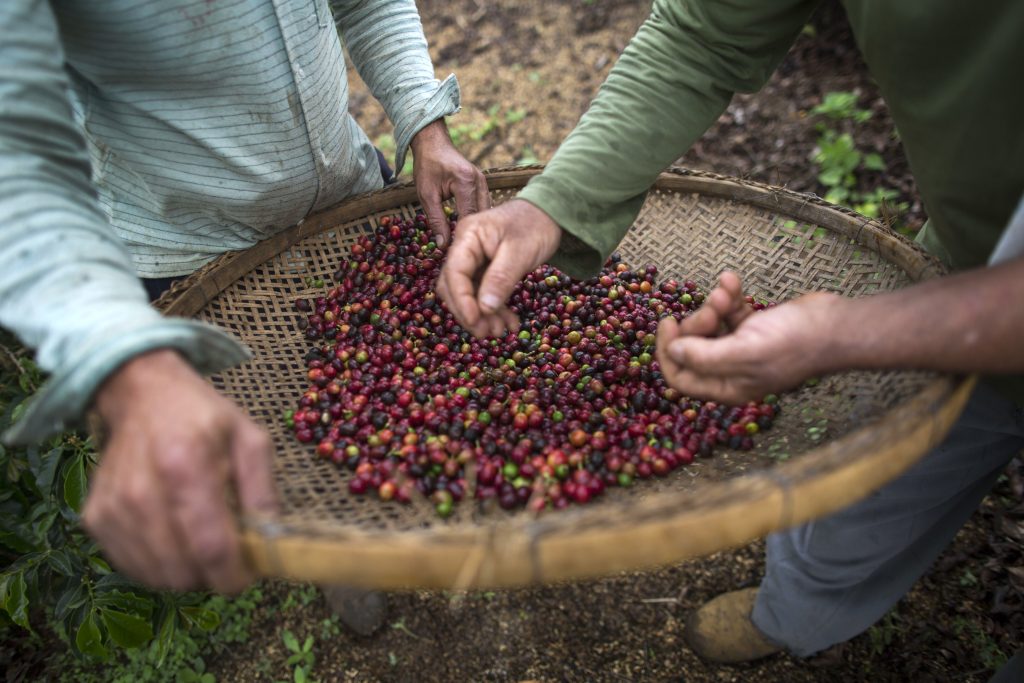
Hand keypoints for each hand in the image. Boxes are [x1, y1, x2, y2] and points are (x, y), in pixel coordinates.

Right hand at [83, 349, 277, 592]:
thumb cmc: (203, 417)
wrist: (142, 395)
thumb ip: (263, 490)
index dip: (233, 574)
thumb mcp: (249, 438)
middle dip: (212, 576)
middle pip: (182, 569)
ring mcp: (113, 507)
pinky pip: (133, 567)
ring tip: (201, 543)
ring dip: (186, 573)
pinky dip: (159, 565)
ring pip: (157, 576)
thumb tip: (271, 543)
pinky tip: (174, 538)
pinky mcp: (95, 519)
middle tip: (227, 556)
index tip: (248, 575)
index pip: (210, 545)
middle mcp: (141, 491)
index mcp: (186, 465)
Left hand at [411, 120, 489, 246]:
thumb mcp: (426, 195)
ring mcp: (485, 182)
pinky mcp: (484, 184)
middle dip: (475, 235)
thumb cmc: (427, 166)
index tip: (457, 253)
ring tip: (473, 245)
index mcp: (466, 183)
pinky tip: (475, 231)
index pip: (469, 217)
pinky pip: (485, 206)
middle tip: (466, 253)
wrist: (433, 143)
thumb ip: (435, 220)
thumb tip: (443, 245)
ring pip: (487, 213)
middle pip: (483, 217)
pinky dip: (480, 219)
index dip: (463, 237)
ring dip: (480, 227)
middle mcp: (480, 182)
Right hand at [436, 199, 561, 337]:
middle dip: (468, 312)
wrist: (549, 214)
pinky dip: (494, 309)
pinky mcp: (485, 269)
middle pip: (453, 286)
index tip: (475, 321)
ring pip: (467, 293)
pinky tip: (508, 322)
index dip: (461, 300)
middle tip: (486, 333)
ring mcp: (473, 259)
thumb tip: (484, 309)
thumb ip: (500, 279)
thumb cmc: (536, 225)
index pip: (454, 273)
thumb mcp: (520, 253)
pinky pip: (482, 293)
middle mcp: (464, 248)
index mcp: (468, 237)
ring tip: (500, 331)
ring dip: (481, 315)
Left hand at [655, 271, 839, 402]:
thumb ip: (703, 357)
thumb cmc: (793, 343)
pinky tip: (732, 278)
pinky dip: (729, 296)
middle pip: (694, 346)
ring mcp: (744, 348)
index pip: (681, 377)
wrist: (836, 325)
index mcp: (728, 387)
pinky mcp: (755, 327)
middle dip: (699, 320)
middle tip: (713, 304)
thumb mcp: (743, 353)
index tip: (667, 323)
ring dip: (715, 303)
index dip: (668, 352)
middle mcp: (732, 370)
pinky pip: (730, 311)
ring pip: (711, 325)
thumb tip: (672, 353)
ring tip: (727, 288)